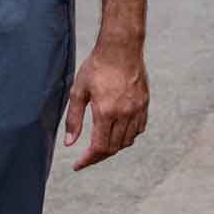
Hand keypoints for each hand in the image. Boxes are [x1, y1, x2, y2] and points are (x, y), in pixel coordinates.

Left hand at [63, 43, 149, 170]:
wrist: (121, 48)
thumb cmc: (97, 66)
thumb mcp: (79, 91)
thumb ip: (74, 119)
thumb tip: (69, 143)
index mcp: (106, 111)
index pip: (99, 147)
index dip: (88, 160)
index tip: (78, 165)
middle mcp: (124, 113)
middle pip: (114, 148)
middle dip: (98, 156)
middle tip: (87, 157)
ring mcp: (137, 109)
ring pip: (128, 140)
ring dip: (114, 147)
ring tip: (101, 144)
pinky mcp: (144, 103)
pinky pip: (139, 128)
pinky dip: (129, 136)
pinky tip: (119, 132)